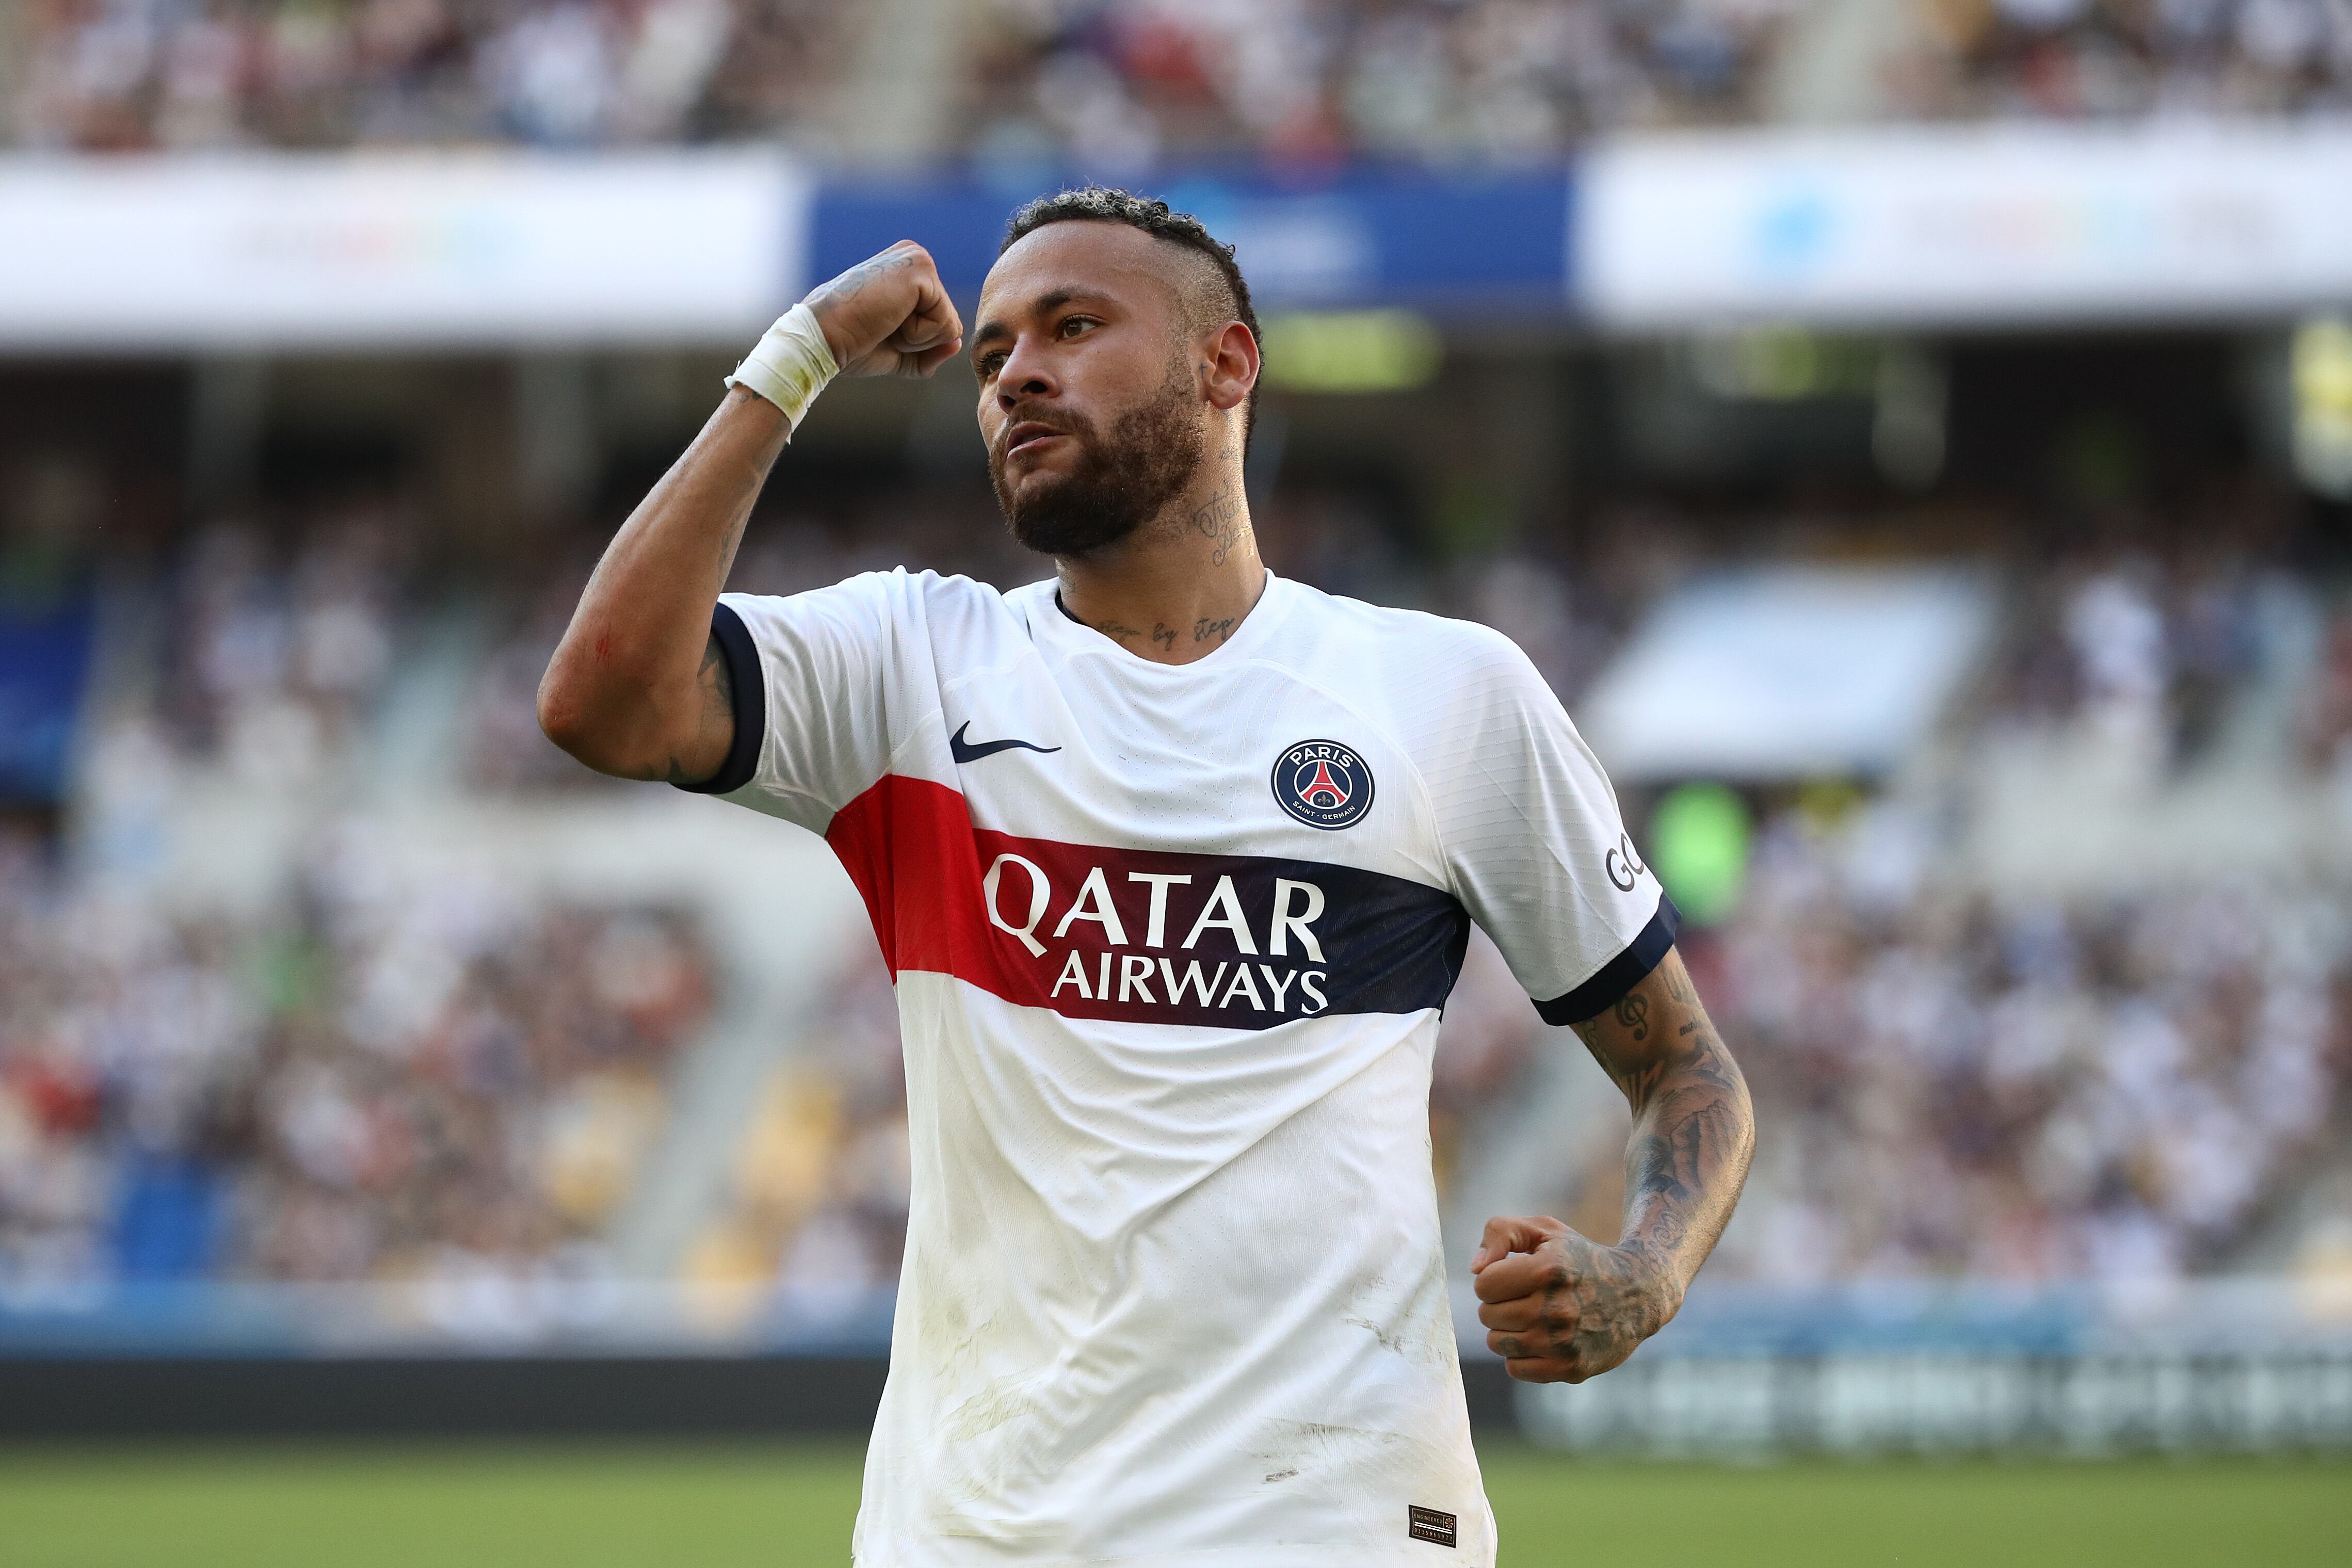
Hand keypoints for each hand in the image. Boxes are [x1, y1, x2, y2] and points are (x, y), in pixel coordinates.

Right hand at [802, 240, 963, 378]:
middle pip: (949, 322)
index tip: (879, 329)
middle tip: (881, 327)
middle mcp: (915, 257)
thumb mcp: (898, 353)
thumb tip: (957, 344)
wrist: (822, 339)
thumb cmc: (852, 344)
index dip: (914, 342)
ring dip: (917, 339)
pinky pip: (945, 324)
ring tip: (883, 322)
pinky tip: (888, 318)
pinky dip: (917, 336)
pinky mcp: (921, 270)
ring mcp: (919, 259)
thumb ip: (929, 350)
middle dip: (919, 341)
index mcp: (908, 271)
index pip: (939, 320)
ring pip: (950, 325)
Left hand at [1470, 1214, 1677, 1383]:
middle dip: (1499, 1303)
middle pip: (1487, 1315)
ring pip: (1497, 1343)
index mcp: (1548, 1270)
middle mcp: (1556, 1309)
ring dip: (1507, 1329)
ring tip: (1533, 1317)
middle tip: (1526, 1296)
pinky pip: (1515, 1368)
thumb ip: (1501, 1233)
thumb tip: (1475, 1269)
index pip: (1483, 1285)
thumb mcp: (1545, 1230)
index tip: (1514, 1275)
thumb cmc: (1580, 1258)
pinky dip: (1521, 1355)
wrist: (1638, 1293)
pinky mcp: (1571, 1368)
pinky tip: (1541, 1339)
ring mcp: (1564, 1343)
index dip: (1493, 1278)